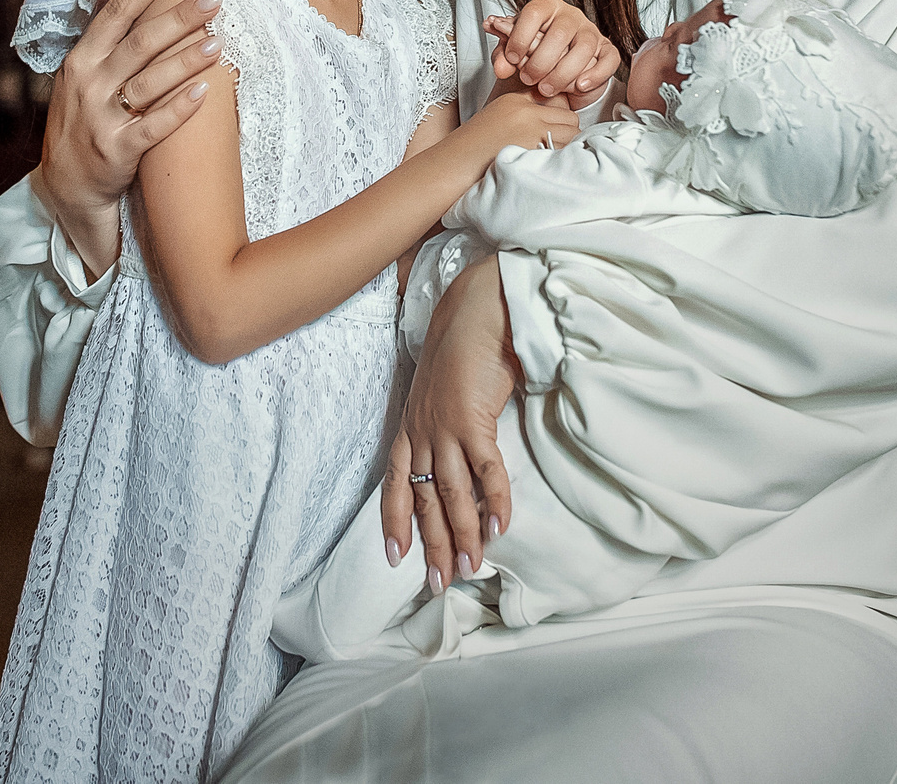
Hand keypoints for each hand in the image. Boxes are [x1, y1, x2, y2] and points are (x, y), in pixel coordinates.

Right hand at [34, 0, 223, 274]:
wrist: (67, 186)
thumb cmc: (84, 121)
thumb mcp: (82, 77)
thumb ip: (105, 43)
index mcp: (81, 60)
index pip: (115, 13)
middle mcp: (89, 84)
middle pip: (138, 43)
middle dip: (177, 18)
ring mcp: (101, 119)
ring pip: (149, 82)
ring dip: (185, 60)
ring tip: (219, 41)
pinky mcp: (117, 151)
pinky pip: (152, 127)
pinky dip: (178, 109)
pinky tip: (204, 92)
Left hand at [380, 256, 519, 591]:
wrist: (476, 312)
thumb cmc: (463, 351)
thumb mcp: (443, 396)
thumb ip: (447, 430)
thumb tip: (464, 467)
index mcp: (410, 428)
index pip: (395, 485)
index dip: (395, 522)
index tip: (396, 557)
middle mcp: (422, 433)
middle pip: (425, 500)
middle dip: (432, 545)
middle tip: (438, 583)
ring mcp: (446, 428)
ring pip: (453, 495)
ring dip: (463, 535)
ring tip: (470, 569)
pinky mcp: (474, 420)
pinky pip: (486, 471)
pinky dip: (495, 501)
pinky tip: (500, 528)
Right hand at [462, 89, 577, 156]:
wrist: (453, 166)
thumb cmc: (472, 149)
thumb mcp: (496, 118)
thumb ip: (523, 114)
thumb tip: (555, 121)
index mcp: (515, 100)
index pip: (557, 100)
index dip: (558, 118)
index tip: (554, 130)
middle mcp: (526, 112)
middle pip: (570, 118)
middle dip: (567, 133)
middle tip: (555, 147)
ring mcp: (532, 131)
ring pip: (572, 134)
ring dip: (566, 147)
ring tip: (550, 158)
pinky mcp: (535, 150)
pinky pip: (564, 152)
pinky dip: (561, 160)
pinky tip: (547, 166)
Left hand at [483, 0, 620, 100]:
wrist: (558, 67)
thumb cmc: (535, 52)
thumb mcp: (515, 50)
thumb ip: (503, 54)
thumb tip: (498, 59)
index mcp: (546, 7)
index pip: (534, 13)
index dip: (520, 36)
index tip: (512, 58)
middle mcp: (570, 16)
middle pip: (559, 34)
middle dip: (540, 62)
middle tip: (528, 79)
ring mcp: (591, 31)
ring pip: (584, 48)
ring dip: (563, 73)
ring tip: (547, 88)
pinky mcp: (607, 50)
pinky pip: (609, 60)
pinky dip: (596, 75)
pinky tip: (579, 85)